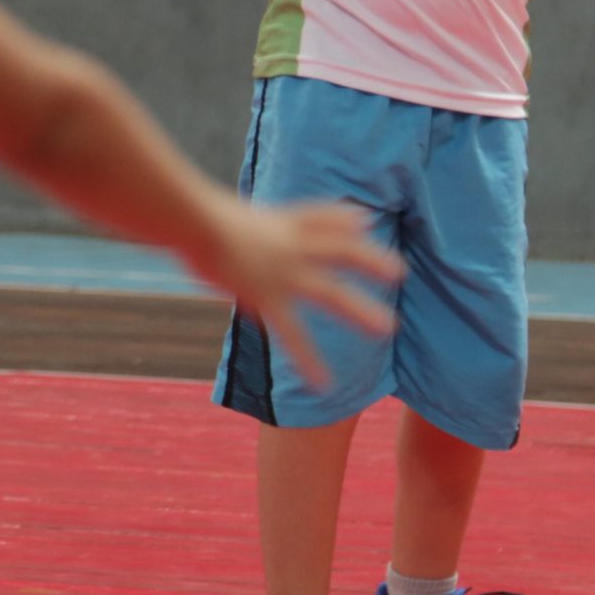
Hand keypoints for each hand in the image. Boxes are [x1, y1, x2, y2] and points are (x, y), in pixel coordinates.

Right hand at [203, 199, 399, 390]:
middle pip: (339, 250)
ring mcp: (282, 273)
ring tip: (387, 328)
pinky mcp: (265, 298)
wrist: (196, 222)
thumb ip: (234, 221)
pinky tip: (323, 384)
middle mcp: (288, 245)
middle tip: (399, 272)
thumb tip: (234, 217)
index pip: (317, 215)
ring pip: (330, 292)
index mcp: (278, 221)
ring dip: (360, 310)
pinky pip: (293, 334)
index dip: (340, 218)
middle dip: (370, 261)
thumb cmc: (194, 215)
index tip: (363, 222)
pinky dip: (308, 360)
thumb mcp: (222, 210)